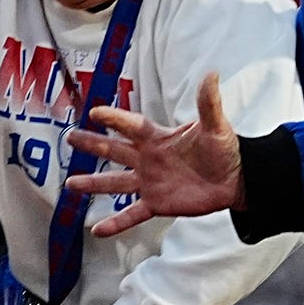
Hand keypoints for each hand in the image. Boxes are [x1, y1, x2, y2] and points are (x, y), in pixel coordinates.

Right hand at [67, 71, 246, 234]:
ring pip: (115, 183)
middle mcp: (148, 158)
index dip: (114, 118)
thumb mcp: (216, 126)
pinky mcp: (156, 203)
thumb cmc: (224, 149)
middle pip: (114, 149)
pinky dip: (115, 223)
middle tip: (71, 138)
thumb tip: (212, 75)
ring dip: (93, 183)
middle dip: (92, 143)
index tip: (94, 112)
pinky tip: (96, 230)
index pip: (132, 125)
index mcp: (158, 138)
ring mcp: (149, 182)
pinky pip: (131, 214)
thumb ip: (208, 103)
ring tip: (70, 184)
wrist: (234, 180)